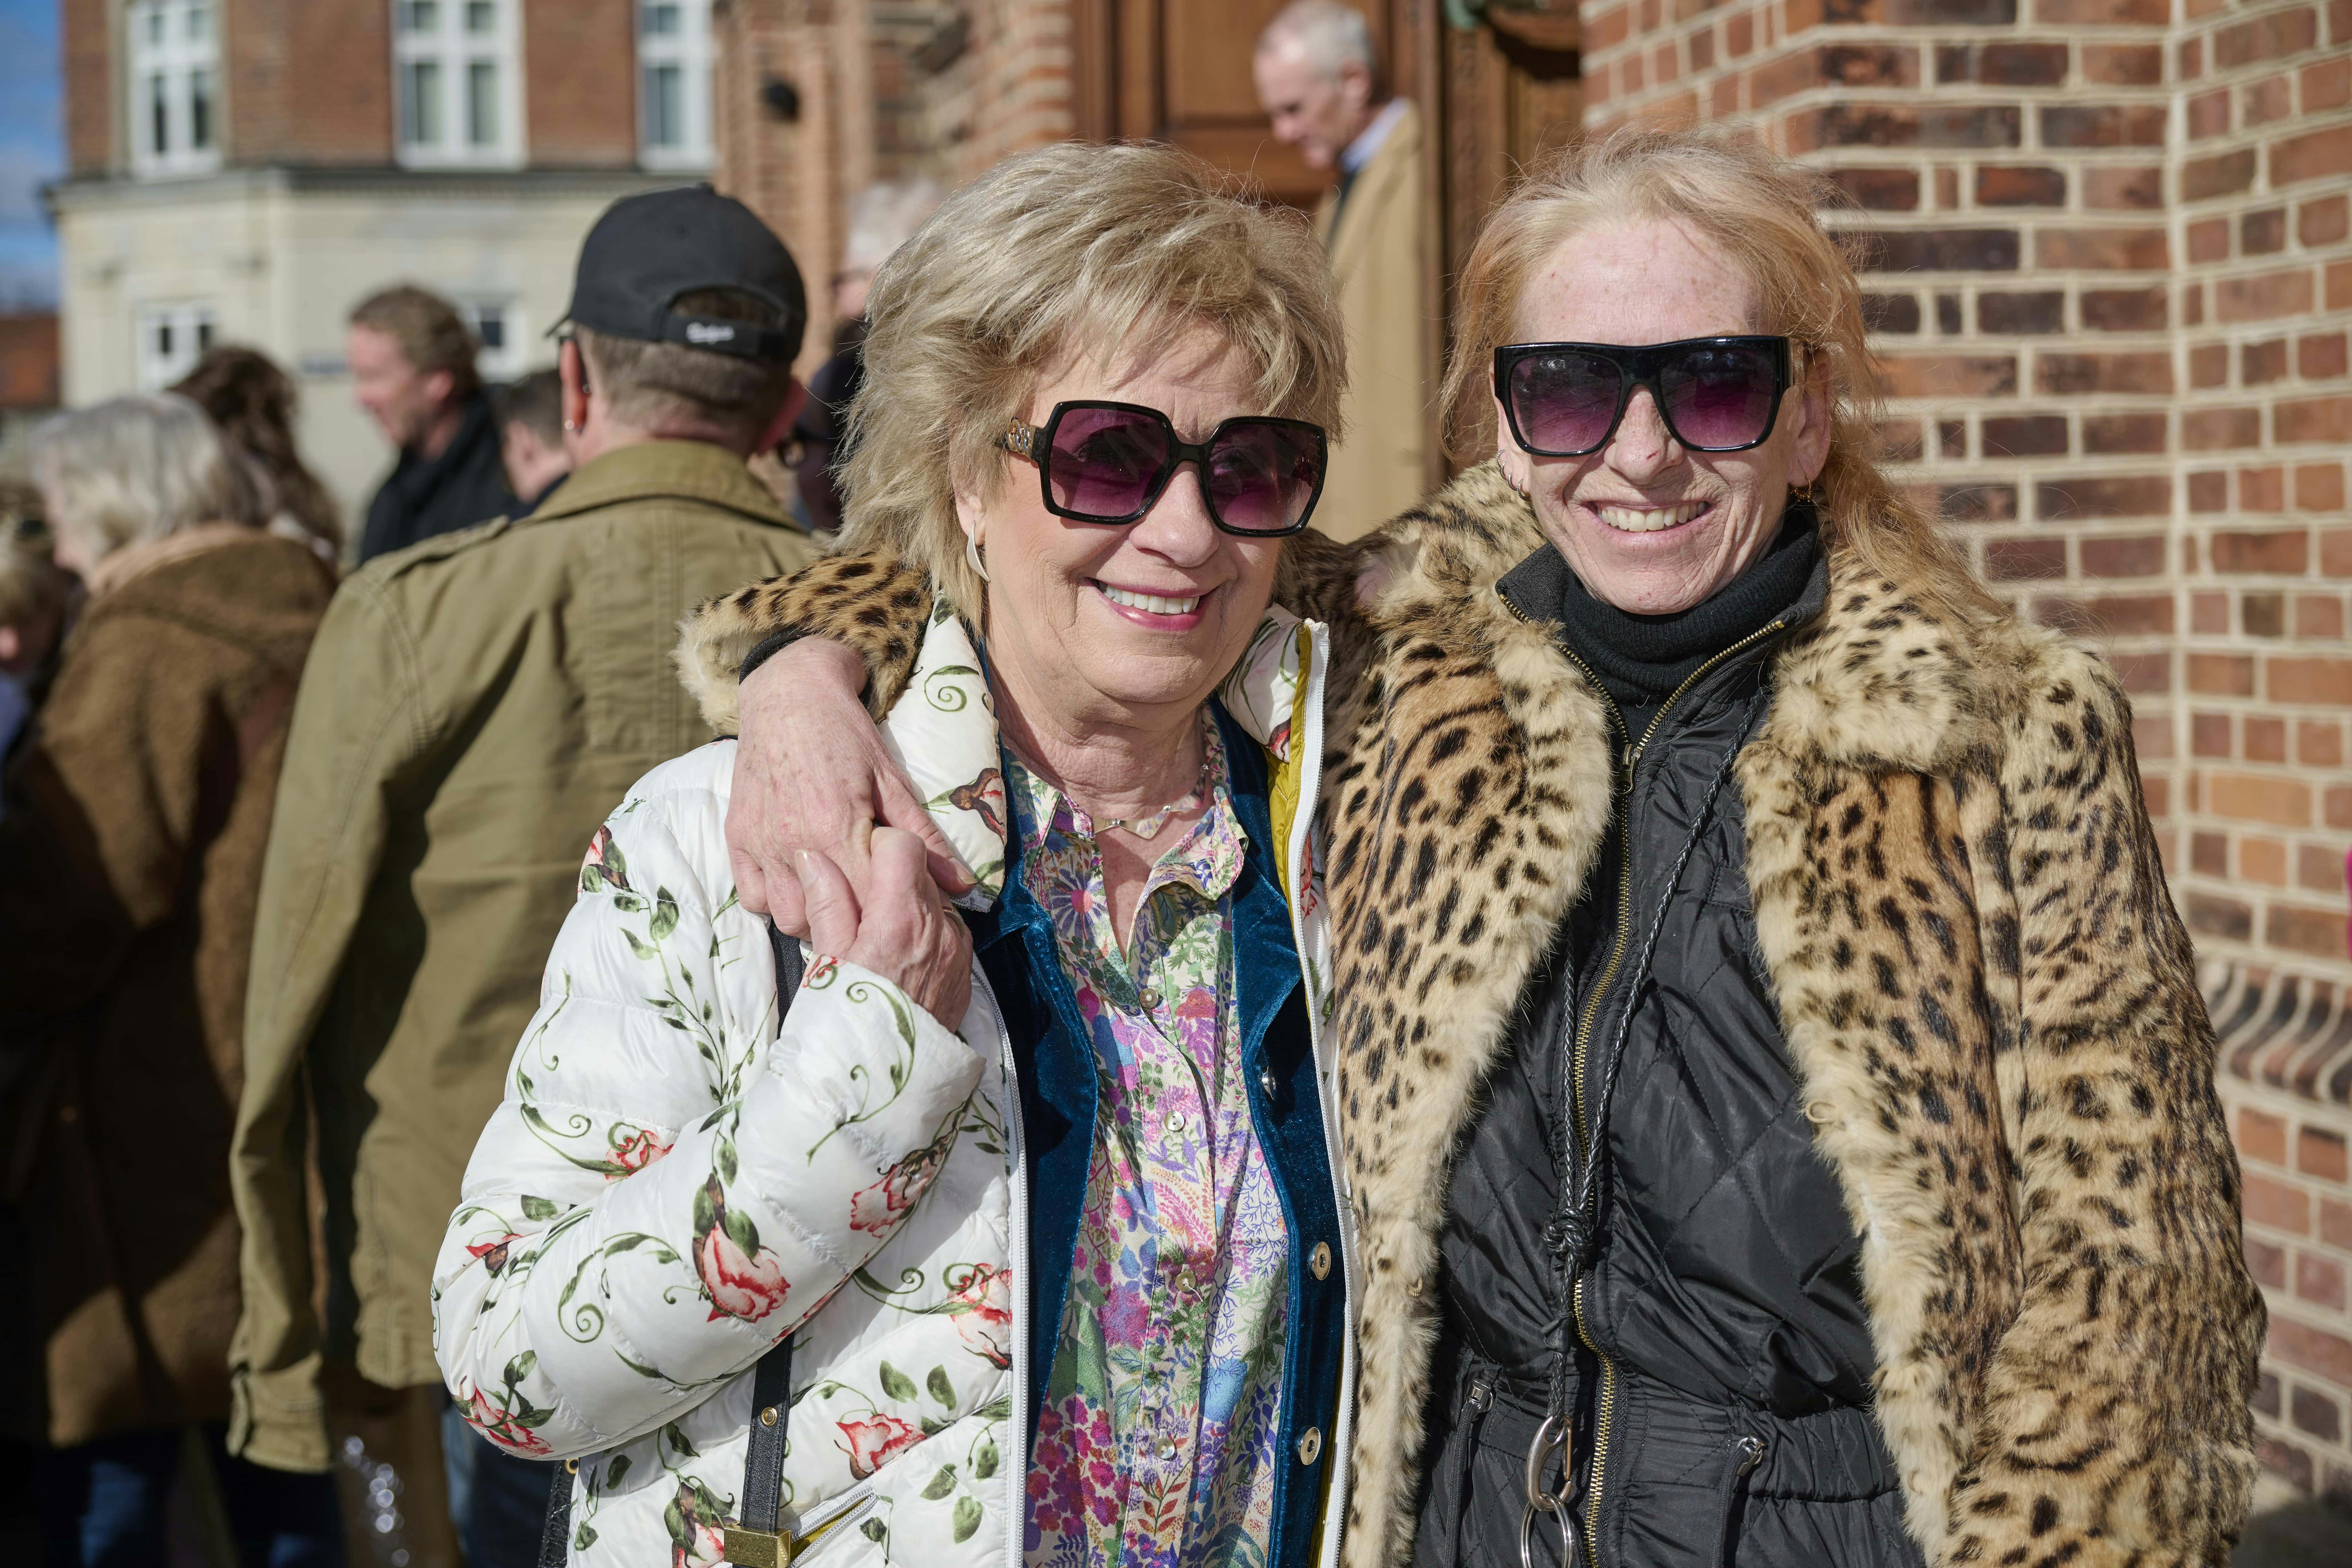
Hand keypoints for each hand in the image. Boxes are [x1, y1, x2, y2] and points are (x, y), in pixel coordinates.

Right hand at [727, 639, 969, 933]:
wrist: (787, 693)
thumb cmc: (845, 733)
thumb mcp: (892, 779)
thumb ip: (923, 836)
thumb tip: (963, 885)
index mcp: (836, 827)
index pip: (868, 900)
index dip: (891, 915)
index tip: (904, 915)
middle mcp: (792, 842)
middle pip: (827, 919)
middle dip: (855, 923)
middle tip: (872, 909)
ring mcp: (759, 843)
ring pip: (787, 916)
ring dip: (814, 918)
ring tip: (836, 898)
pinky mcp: (737, 838)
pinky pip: (751, 897)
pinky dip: (776, 901)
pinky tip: (800, 884)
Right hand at [796, 829, 972, 1028]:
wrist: (883, 1087)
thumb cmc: (843, 1022)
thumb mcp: (826, 960)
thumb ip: (827, 902)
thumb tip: (814, 857)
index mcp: (900, 919)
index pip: (904, 845)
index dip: (878, 845)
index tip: (858, 864)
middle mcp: (938, 928)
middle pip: (920, 870)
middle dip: (891, 875)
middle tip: (860, 902)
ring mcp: (957, 951)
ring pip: (936, 900)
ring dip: (910, 903)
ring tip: (879, 933)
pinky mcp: (965, 972)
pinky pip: (949, 931)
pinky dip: (927, 931)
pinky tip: (901, 954)